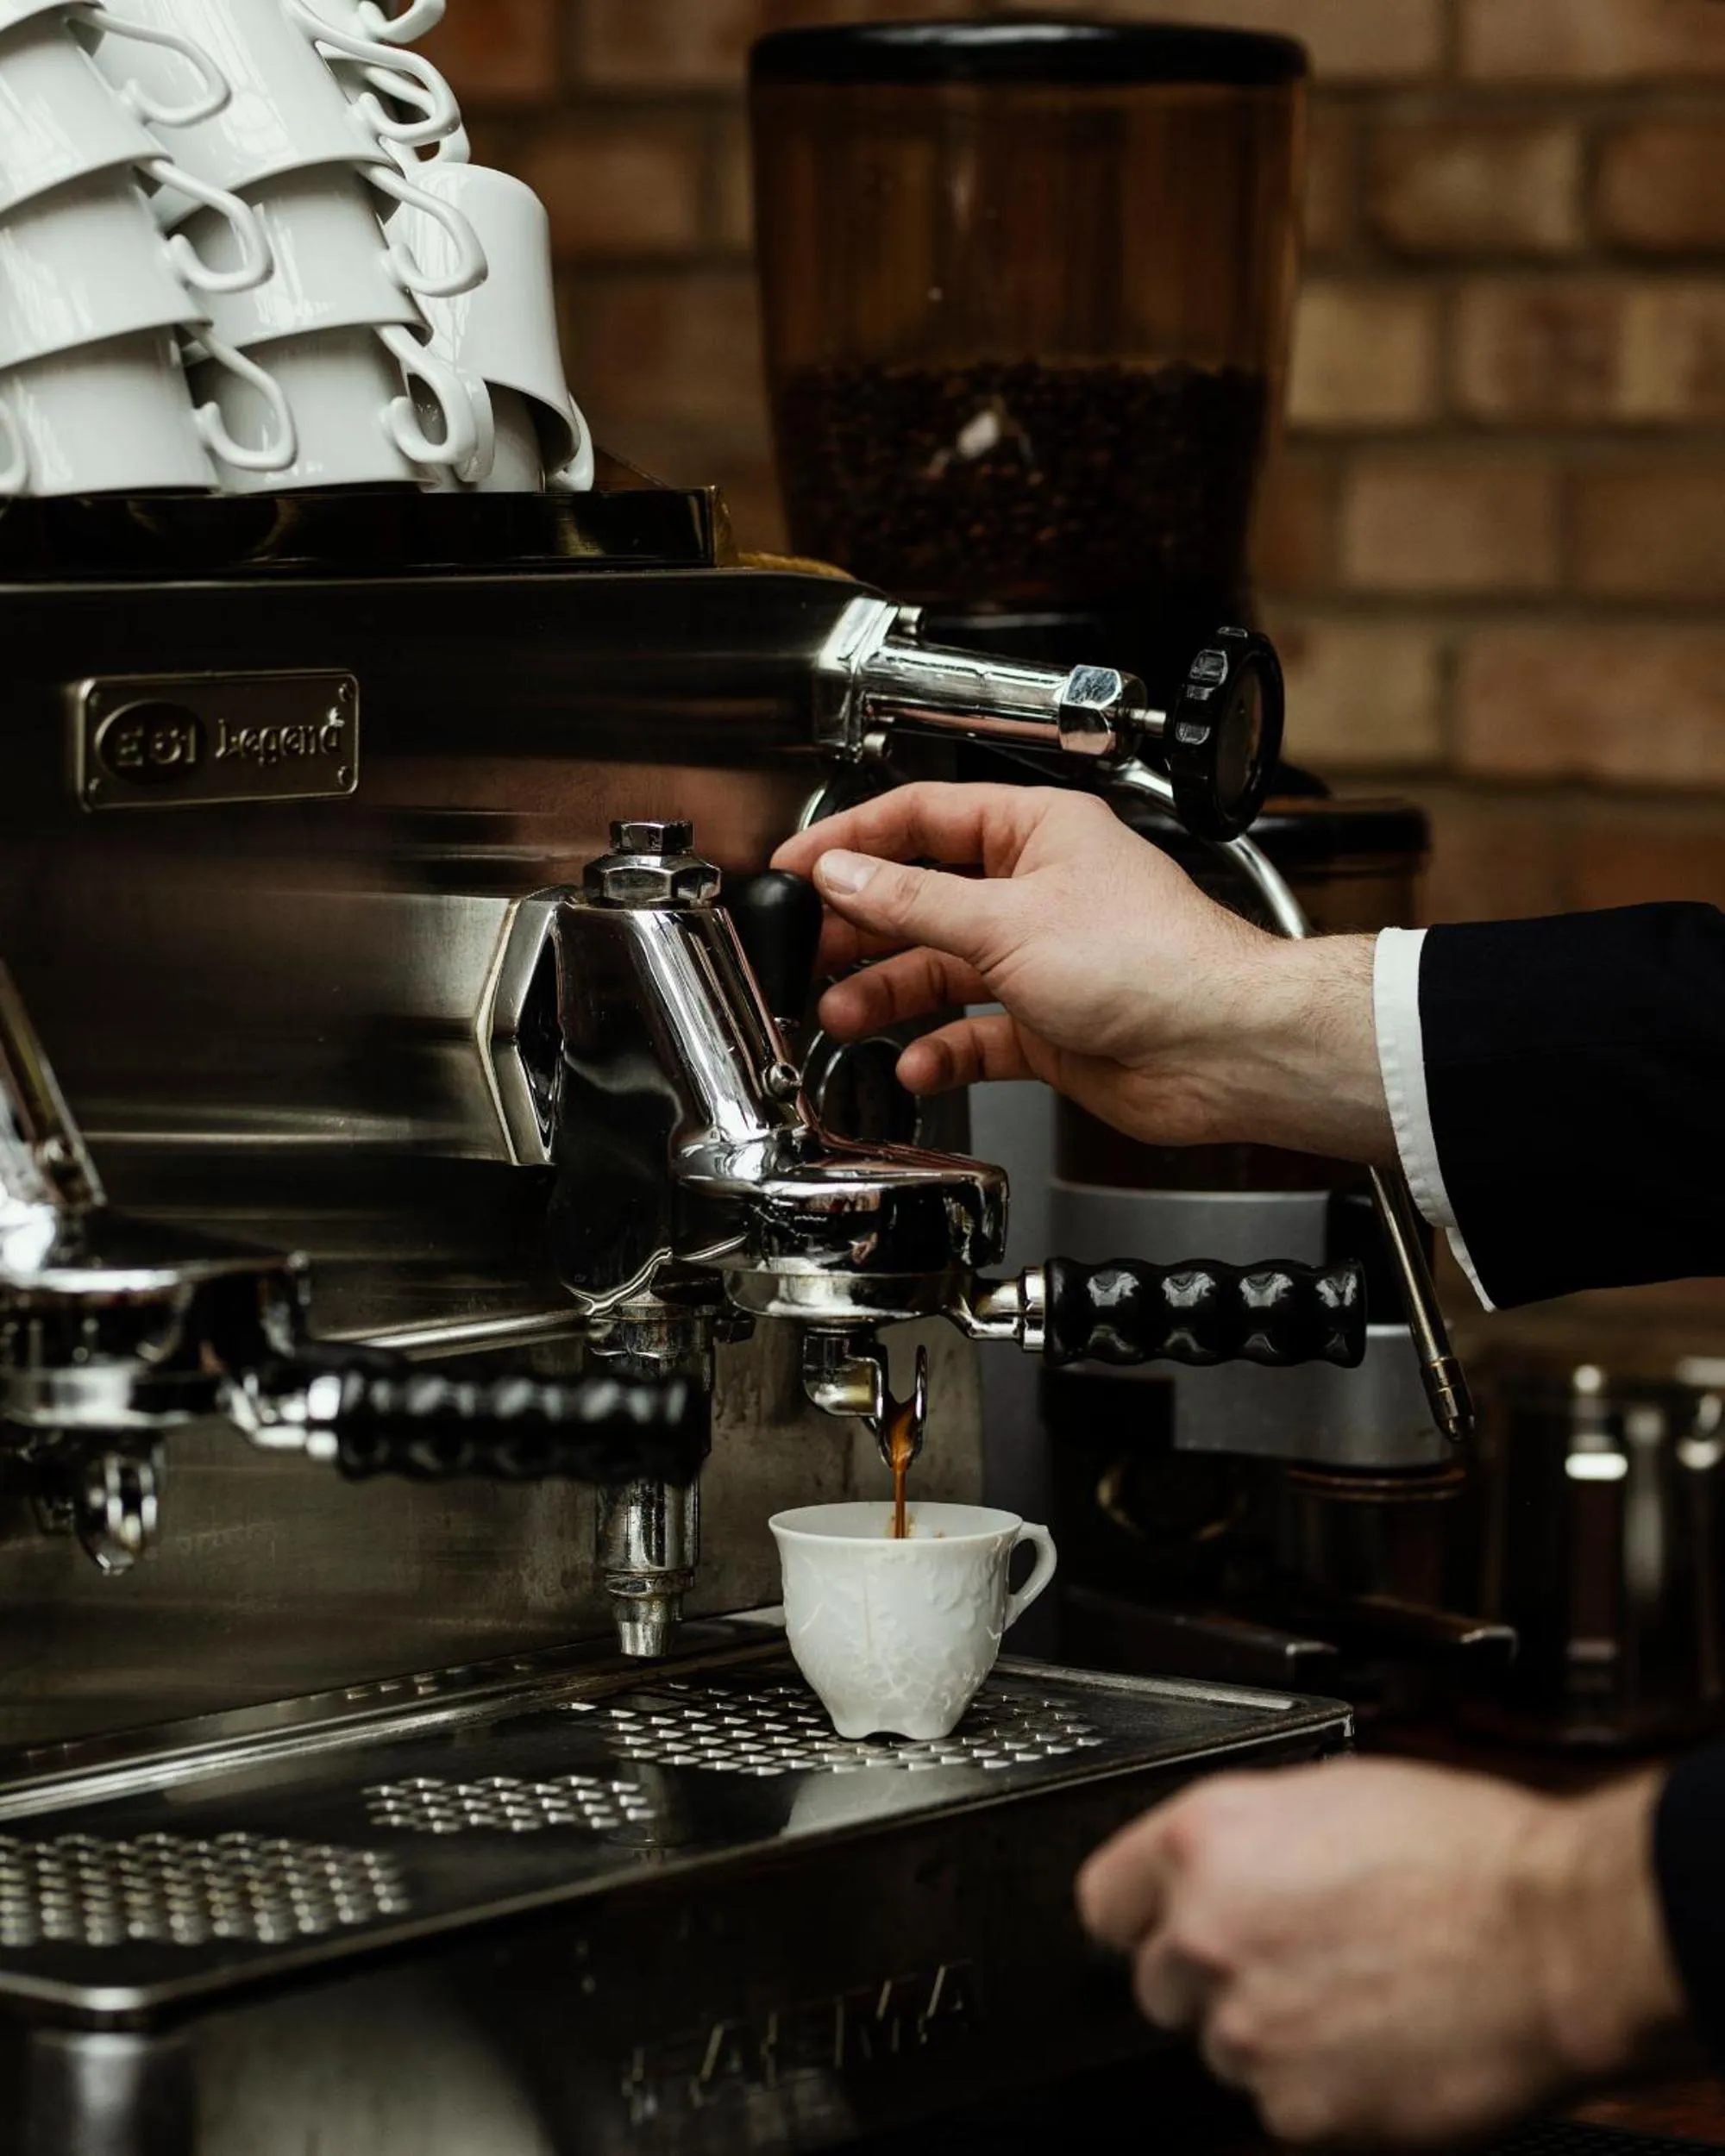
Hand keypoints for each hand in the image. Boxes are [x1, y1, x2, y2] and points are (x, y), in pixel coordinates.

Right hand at [772, 783, 1392, 1160]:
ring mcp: (1040, 959)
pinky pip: (974, 1034)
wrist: (1224, 1049)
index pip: (921, 818)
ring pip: (941, 969)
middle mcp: (1036, 890)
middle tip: (808, 953)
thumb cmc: (1156, 963)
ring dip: (888, 994)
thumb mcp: (1007, 921)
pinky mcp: (1048, 1025)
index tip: (797, 867)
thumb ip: (913, 902)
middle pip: (922, 899)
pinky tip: (916, 1062)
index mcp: (1035, 831)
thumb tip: (844, 875)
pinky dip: (941, 1050)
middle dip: (862, 929)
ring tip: (842, 1014)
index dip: (851, 841)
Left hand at [1076, 1758, 1683, 2146]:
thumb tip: (1217, 1866)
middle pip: (1159, 1980)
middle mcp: (1206, 1934)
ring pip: (1222, 2045)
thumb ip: (1247, 1839)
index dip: (1143, 1911)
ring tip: (1354, 1993)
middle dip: (1212, 1975)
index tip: (1164, 1921)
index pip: (1104, 1899)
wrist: (1557, 1938)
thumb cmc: (1467, 1856)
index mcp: (1203, 1841)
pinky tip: (1376, 2041)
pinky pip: (1281, 2104)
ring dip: (1270, 2031)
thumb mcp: (1328, 1793)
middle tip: (1293, 1956)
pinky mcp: (1297, 2111)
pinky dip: (1321, 2087)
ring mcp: (1247, 2029)